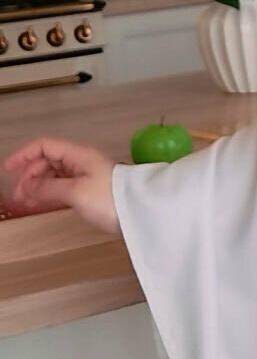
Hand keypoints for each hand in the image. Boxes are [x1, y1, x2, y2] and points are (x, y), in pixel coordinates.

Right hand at [2, 138, 119, 234]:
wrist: (141, 213)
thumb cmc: (108, 199)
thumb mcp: (75, 192)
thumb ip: (48, 187)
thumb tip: (28, 186)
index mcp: (78, 155)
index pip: (44, 146)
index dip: (24, 155)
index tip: (8, 170)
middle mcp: (82, 161)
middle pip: (48, 160)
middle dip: (30, 175)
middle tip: (19, 196)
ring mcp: (87, 174)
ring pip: (55, 173)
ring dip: (39, 184)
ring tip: (28, 201)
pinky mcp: (92, 189)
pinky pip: (64, 184)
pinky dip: (51, 191)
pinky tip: (43, 201)